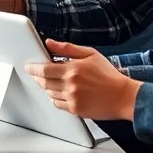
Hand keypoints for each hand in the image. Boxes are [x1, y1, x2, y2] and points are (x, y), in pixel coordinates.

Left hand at [24, 40, 140, 120]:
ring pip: (49, 93)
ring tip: (53, 82)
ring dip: (47, 87)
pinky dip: (55, 98)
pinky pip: (57, 104)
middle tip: (37, 74)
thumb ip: (67, 48)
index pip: (44, 69)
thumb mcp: (90, 54)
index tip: (29, 67)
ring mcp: (72, 99)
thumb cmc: (109, 75)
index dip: (33, 68)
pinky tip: (61, 92)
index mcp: (73, 70)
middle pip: (44, 82)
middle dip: (38, 77)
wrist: (123, 97)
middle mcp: (70, 85)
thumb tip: (49, 43)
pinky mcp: (75, 110)